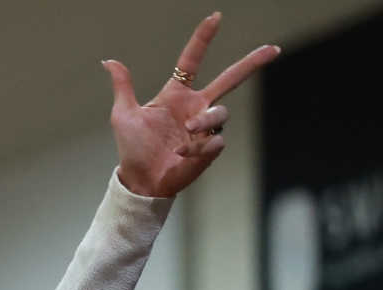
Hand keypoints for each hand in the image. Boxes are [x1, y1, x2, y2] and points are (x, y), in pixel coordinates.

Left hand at [105, 15, 277, 198]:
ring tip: (188, 129)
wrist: (140, 180)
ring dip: (205, 119)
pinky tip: (181, 154)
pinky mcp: (209, 149)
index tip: (215, 17)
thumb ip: (123, 86)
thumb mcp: (124, 114)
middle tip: (273, 49)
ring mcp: (204, 128)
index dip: (204, 38)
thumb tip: (108, 61)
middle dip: (252, 63)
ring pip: (221, 112)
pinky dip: (197, 147)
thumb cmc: (133, 148)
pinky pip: (215, 140)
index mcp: (177, 93)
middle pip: (230, 79)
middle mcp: (195, 107)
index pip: (193, 60)